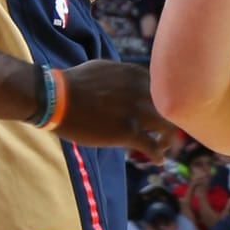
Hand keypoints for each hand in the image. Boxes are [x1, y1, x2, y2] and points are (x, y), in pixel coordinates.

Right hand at [58, 62, 177, 156]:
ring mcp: (137, 112)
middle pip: (172, 108)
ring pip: (168, 128)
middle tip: (168, 133)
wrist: (56, 98)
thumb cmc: (74, 84)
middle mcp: (143, 91)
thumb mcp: (105, 69)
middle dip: (174, 122)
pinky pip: (152, 146)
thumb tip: (131, 82)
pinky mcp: (128, 132)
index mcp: (137, 75)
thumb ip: (124, 77)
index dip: (166, 104)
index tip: (163, 113)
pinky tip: (158, 160)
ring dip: (167, 140)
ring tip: (163, 148)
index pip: (166, 90)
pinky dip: (158, 155)